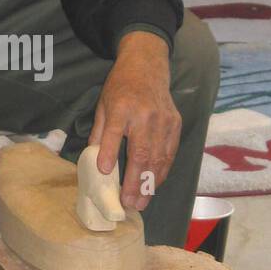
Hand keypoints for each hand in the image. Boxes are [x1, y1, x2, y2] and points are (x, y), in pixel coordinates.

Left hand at [88, 32, 180, 211]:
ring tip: (141, 202)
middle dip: (135, 182)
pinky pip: (170, 153)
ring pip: (158, 158)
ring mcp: (164, 121)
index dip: (109, 152)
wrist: (147, 66)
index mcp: (122, 107)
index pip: (113, 132)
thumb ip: (100, 132)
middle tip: (128, 203)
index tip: (104, 171)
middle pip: (141, 153)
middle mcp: (145, 115)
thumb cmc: (121, 87)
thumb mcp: (103, 104)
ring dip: (150, 183)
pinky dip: (162, 172)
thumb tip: (95, 161)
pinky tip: (154, 186)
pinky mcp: (175, 125)